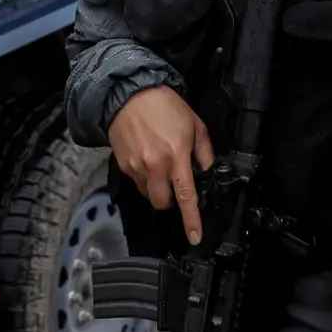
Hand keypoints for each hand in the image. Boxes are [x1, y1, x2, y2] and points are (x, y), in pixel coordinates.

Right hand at [106, 86, 213, 244]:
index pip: (186, 195)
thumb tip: (208, 173)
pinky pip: (136, 183)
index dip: (191, 219)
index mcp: (176, 155)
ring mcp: (136, 166)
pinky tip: (148, 159)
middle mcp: (155, 164)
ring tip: (160, 168)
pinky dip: (144, 179)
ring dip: (157, 190)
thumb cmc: (165, 107)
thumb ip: (204, 153)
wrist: (129, 94)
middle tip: (176, 185)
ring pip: (148, 195)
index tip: (195, 236)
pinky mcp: (123, 165)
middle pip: (163, 203)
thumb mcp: (195, 125)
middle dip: (171, 201)